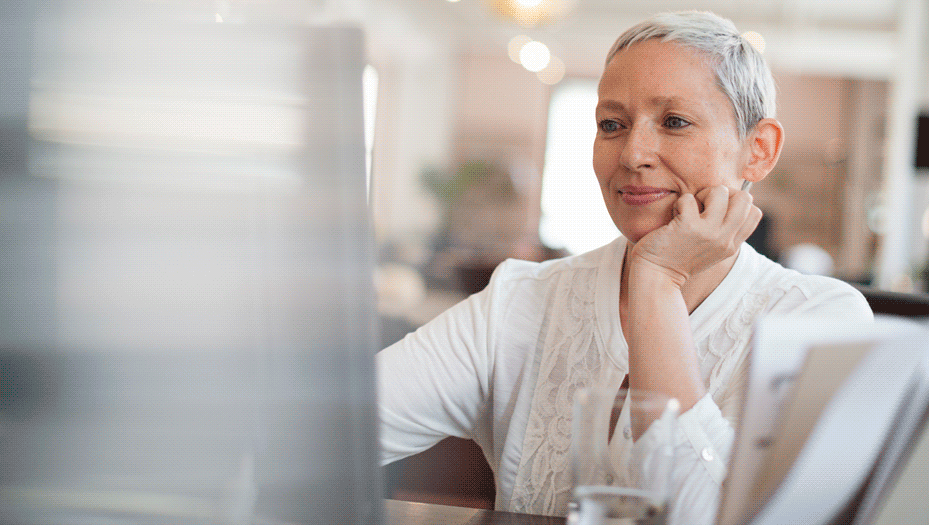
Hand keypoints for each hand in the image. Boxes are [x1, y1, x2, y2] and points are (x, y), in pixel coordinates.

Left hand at [629, 185, 760, 285]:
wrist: (657, 276)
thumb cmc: (678, 259)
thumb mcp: (710, 251)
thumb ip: (724, 232)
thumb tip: (730, 200)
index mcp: (731, 246)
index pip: (754, 212)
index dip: (737, 202)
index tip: (717, 208)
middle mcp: (724, 239)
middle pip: (744, 198)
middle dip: (723, 193)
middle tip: (704, 205)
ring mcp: (708, 232)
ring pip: (720, 191)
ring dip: (702, 194)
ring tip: (689, 209)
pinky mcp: (688, 226)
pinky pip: (689, 198)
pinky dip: (680, 202)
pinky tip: (674, 216)